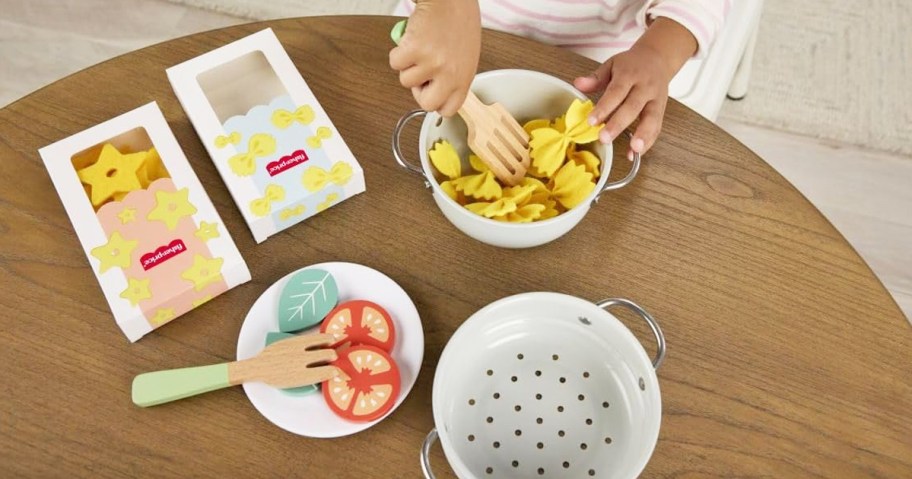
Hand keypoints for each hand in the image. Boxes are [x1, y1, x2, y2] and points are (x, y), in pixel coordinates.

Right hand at [389, 0, 481, 116]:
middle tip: (420, 72)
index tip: (431, 90)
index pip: (449, 109)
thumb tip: (435, 88)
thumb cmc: (458, 19)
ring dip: (408, 65)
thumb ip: (453, 74)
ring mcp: (432, 64)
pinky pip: (395, 63)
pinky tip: (412, 39)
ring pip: (406, 80)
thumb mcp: (465, 55)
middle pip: (426, 104)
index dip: (435, 100)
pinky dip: (398, 51)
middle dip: (418, 90)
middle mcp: (450, 74)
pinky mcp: (415, 51)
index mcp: (465, 76)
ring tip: (420, 46)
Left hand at [573, 17, 696, 158]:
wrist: (658, 59)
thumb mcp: (612, 64)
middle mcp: (645, 87)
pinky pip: (657, 127)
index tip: (591, 121)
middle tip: (604, 138)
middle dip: (619, 124)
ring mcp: (656, 99)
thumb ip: (596, 77)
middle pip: (633, 107)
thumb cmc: (631, 65)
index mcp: (630, 74)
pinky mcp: (662, 110)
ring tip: (633, 149)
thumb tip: (578, 84)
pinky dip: (648, 142)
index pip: (616, 92)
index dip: (604, 107)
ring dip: (643, 135)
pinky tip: (635, 153)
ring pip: (652, 119)